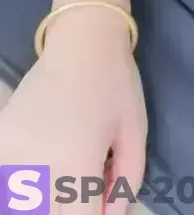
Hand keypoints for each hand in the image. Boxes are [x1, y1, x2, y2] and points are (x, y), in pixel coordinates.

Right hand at [0, 9, 147, 211]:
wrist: (81, 41)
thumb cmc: (115, 84)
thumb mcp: (135, 133)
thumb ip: (125, 182)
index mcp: (75, 170)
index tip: (102, 204)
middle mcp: (37, 171)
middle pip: (53, 213)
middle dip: (73, 205)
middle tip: (91, 179)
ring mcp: (12, 157)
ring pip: (27, 200)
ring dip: (49, 195)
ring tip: (70, 165)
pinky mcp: (0, 144)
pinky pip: (11, 180)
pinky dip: (26, 180)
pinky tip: (47, 157)